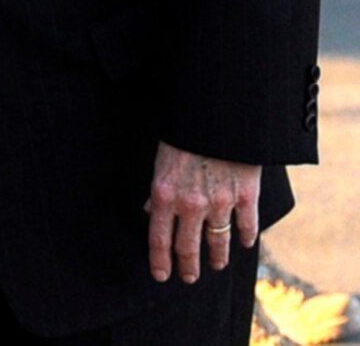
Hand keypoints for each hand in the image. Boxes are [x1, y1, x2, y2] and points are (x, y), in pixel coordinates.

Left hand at [145, 140, 260, 282]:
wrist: (216, 116)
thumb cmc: (183, 135)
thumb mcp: (160, 160)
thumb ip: (158, 189)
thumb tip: (149, 210)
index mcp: (163, 194)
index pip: (158, 238)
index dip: (160, 261)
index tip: (161, 275)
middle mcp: (190, 204)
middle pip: (188, 247)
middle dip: (188, 267)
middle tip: (188, 278)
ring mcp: (220, 202)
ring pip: (218, 242)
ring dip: (217, 257)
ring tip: (217, 265)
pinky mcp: (245, 196)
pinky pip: (246, 226)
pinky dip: (246, 237)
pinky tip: (244, 243)